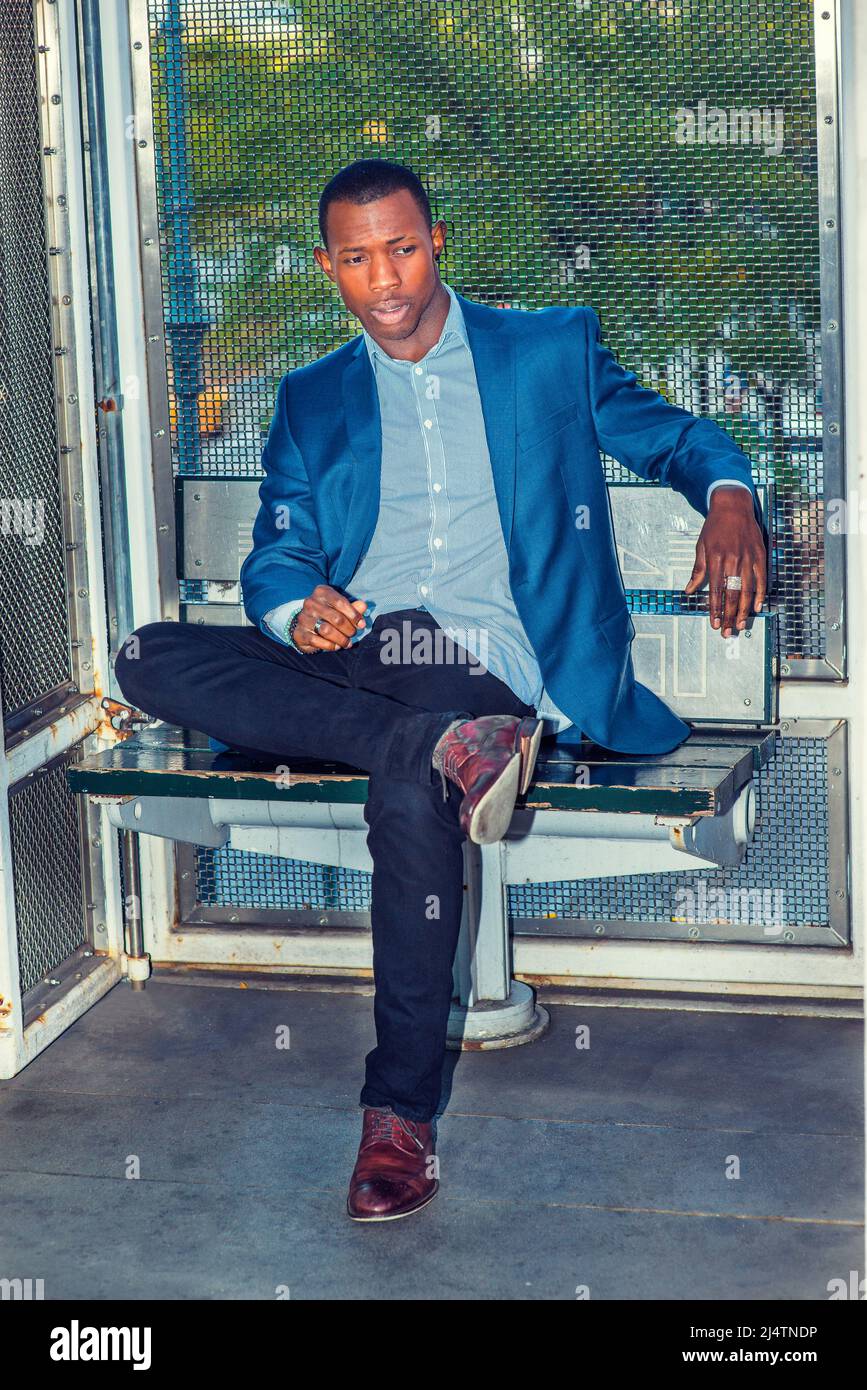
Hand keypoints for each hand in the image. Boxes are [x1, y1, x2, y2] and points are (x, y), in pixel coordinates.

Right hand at [292, 585, 366, 652]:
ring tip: (346, 642)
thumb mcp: (341, 608)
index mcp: (321, 592)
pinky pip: (317, 641)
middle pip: (336, 618)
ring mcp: (304, 618)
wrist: (305, 625)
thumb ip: (353, 608)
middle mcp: (311, 603)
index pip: (340, 602)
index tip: (361, 624)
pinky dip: (330, 646)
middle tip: (353, 634)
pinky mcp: (299, 633)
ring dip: (341, 639)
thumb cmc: (328, 614)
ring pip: (327, 630)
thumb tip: (363, 606)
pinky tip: (336, 646)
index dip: (354, 615)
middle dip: (349, 629)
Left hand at [683, 488, 766, 637]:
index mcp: (716, 559)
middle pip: (732, 594)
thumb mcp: (701, 547)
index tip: (714, 624)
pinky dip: (760, 594)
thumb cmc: (714, 527)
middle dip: (729, 616)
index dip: (715, 610)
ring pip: (747, 590)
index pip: (716, 591)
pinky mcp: (760, 555)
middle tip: (728, 632)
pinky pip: (762, 579)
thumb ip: (698, 570)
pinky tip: (757, 608)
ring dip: (744, 610)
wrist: (733, 506)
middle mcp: (733, 560)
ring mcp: (748, 558)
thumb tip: (689, 590)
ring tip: (740, 625)